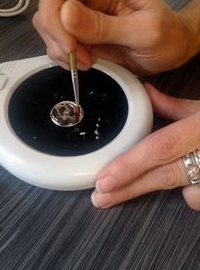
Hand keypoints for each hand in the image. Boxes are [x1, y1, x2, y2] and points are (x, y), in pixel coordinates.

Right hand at [33, 0, 197, 74]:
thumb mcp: (144, 32)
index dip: (53, 8)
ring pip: (47, 25)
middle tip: (77, 53)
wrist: (168, 51)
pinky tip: (82, 61)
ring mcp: (81, 14)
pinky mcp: (78, 33)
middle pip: (48, 2)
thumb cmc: (166, 36)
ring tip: (87, 60)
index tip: (69, 40)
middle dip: (56, 33)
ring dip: (60, 48)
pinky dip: (63, 57)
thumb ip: (104, 25)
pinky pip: (56, 42)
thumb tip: (65, 15)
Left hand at [91, 83, 199, 210]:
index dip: (131, 165)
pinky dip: (191, 192)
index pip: (161, 147)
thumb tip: (145, 91)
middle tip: (100, 199)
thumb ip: (173, 105)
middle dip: (128, 190)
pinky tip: (191, 180)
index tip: (103, 180)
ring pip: (186, 193)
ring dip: (161, 188)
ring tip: (135, 188)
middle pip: (164, 176)